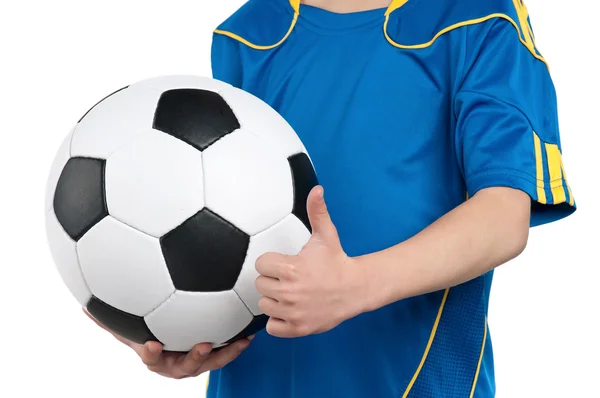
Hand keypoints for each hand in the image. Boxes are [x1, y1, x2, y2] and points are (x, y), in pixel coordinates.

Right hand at [83, 308, 251, 378]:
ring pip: (212, 362)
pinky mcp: (215, 356)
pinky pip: (227, 354)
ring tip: (238, 341)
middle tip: (203, 345)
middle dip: (194, 358)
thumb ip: (110, 322)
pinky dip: (238, 345)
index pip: (151, 358)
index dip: (151, 353)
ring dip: (225, 353)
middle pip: (185, 366)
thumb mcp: (129, 329)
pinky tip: (250, 332)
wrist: (174, 346)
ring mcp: (197, 362)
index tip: (151, 344)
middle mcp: (176, 363)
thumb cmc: (150, 336)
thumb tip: (85, 310)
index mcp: (157, 357)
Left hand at [255, 186, 364, 337]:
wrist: (356, 289)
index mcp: (291, 268)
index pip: (261, 265)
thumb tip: (317, 189)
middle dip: (273, 281)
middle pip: (261, 285)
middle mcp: (289, 292)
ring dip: (274, 300)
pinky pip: (271, 326)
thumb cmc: (337, 261)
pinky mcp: (297, 328)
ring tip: (291, 293)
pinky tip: (291, 309)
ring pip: (264, 305)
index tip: (284, 264)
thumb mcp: (326, 234)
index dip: (271, 263)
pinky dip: (278, 320)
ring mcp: (293, 312)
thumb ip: (317, 211)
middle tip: (289, 279)